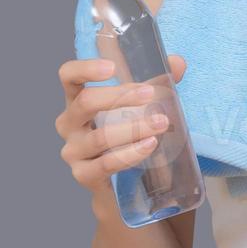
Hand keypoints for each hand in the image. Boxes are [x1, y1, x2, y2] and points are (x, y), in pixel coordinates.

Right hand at [54, 54, 187, 195]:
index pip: (68, 76)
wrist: (119, 184)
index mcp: (76, 100)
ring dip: (134, 128)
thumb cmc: (125, 133)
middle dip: (120, 96)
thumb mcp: (138, 106)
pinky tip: (149, 145)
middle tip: (150, 94)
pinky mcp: (84, 175)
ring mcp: (73, 151)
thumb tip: (178, 63)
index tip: (112, 68)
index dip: (85, 68)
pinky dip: (130, 153)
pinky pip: (107, 163)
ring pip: (100, 137)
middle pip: (85, 102)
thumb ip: (157, 82)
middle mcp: (69, 124)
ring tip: (161, 123)